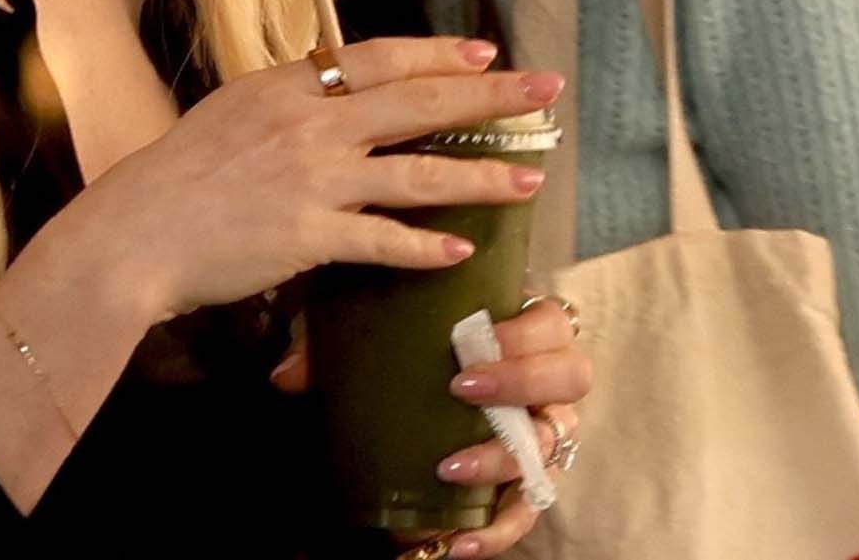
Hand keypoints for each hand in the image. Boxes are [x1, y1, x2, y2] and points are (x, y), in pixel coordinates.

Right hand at [81, 36, 562, 324]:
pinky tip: (463, 249)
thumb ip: (289, 101)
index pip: (381, 57)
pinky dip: (426, 246)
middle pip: (419, 101)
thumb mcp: (232, 111)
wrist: (135, 231)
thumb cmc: (175, 175)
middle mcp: (310, 122)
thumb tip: (334, 93)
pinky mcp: (310, 236)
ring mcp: (313, 178)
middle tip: (544, 91)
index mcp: (288, 84)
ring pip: (418, 171)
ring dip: (481, 174)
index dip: (439, 54)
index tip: (487, 53)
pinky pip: (385, 240)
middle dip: (490, 96)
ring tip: (529, 181)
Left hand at [270, 298, 590, 557]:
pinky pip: (529, 508)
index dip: (523, 330)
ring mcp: (544, 431)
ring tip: (450, 466)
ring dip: (503, 456)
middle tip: (462, 388)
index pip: (551, 320)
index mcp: (521, 328)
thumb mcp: (371, 335)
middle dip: (521, 382)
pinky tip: (460, 539)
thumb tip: (287, 374)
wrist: (431, 393)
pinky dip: (499, 527)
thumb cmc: (412, 348)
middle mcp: (546, 380)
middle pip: (571, 376)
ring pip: (555, 442)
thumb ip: (334, 343)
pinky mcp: (527, 481)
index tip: (474, 339)